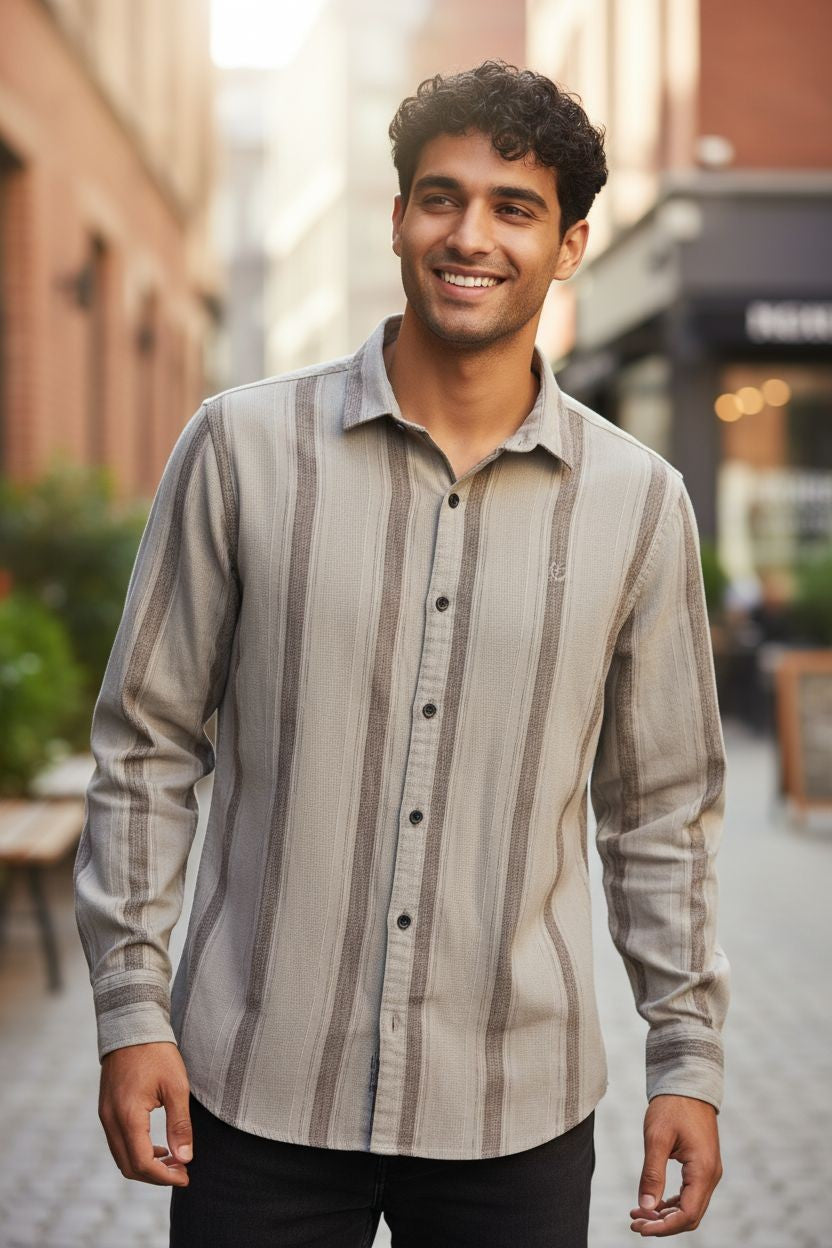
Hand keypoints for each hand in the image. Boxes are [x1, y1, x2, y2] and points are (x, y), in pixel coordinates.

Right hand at [98, 1040, 192, 1185]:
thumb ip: (180, 1124)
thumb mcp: (176, 1086)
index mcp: (128, 1116)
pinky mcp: (106, 1110)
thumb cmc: (157, 1053)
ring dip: (145, 1165)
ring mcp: (105, 1115)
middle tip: (182, 1172)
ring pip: (121, 1157)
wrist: (131, 1026)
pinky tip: (158, 1147)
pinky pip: (118, 1142)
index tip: (186, 1176)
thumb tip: (186, 1158)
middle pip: (128, 1166)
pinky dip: (136, 1152)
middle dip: (156, 1176)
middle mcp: (111, 1120)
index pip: (142, 1163)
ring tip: (174, 1161)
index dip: (164, 1177)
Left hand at [629, 1094, 722, 1234]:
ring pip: (691, 1208)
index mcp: (703, 1170)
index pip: (688, 1214)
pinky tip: (652, 1204)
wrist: (688, 1083)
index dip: (663, 1227)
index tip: (639, 1227)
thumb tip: (645, 1208)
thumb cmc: (672, 1106)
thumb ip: (652, 1174)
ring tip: (638, 1215)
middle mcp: (711, 1175)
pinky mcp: (702, 1167)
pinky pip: (690, 1195)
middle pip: (690, 1216)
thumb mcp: (657, 1138)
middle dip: (663, 1225)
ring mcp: (709, 1172)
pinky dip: (672, 1204)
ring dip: (666, 1216)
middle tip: (634, 1223)